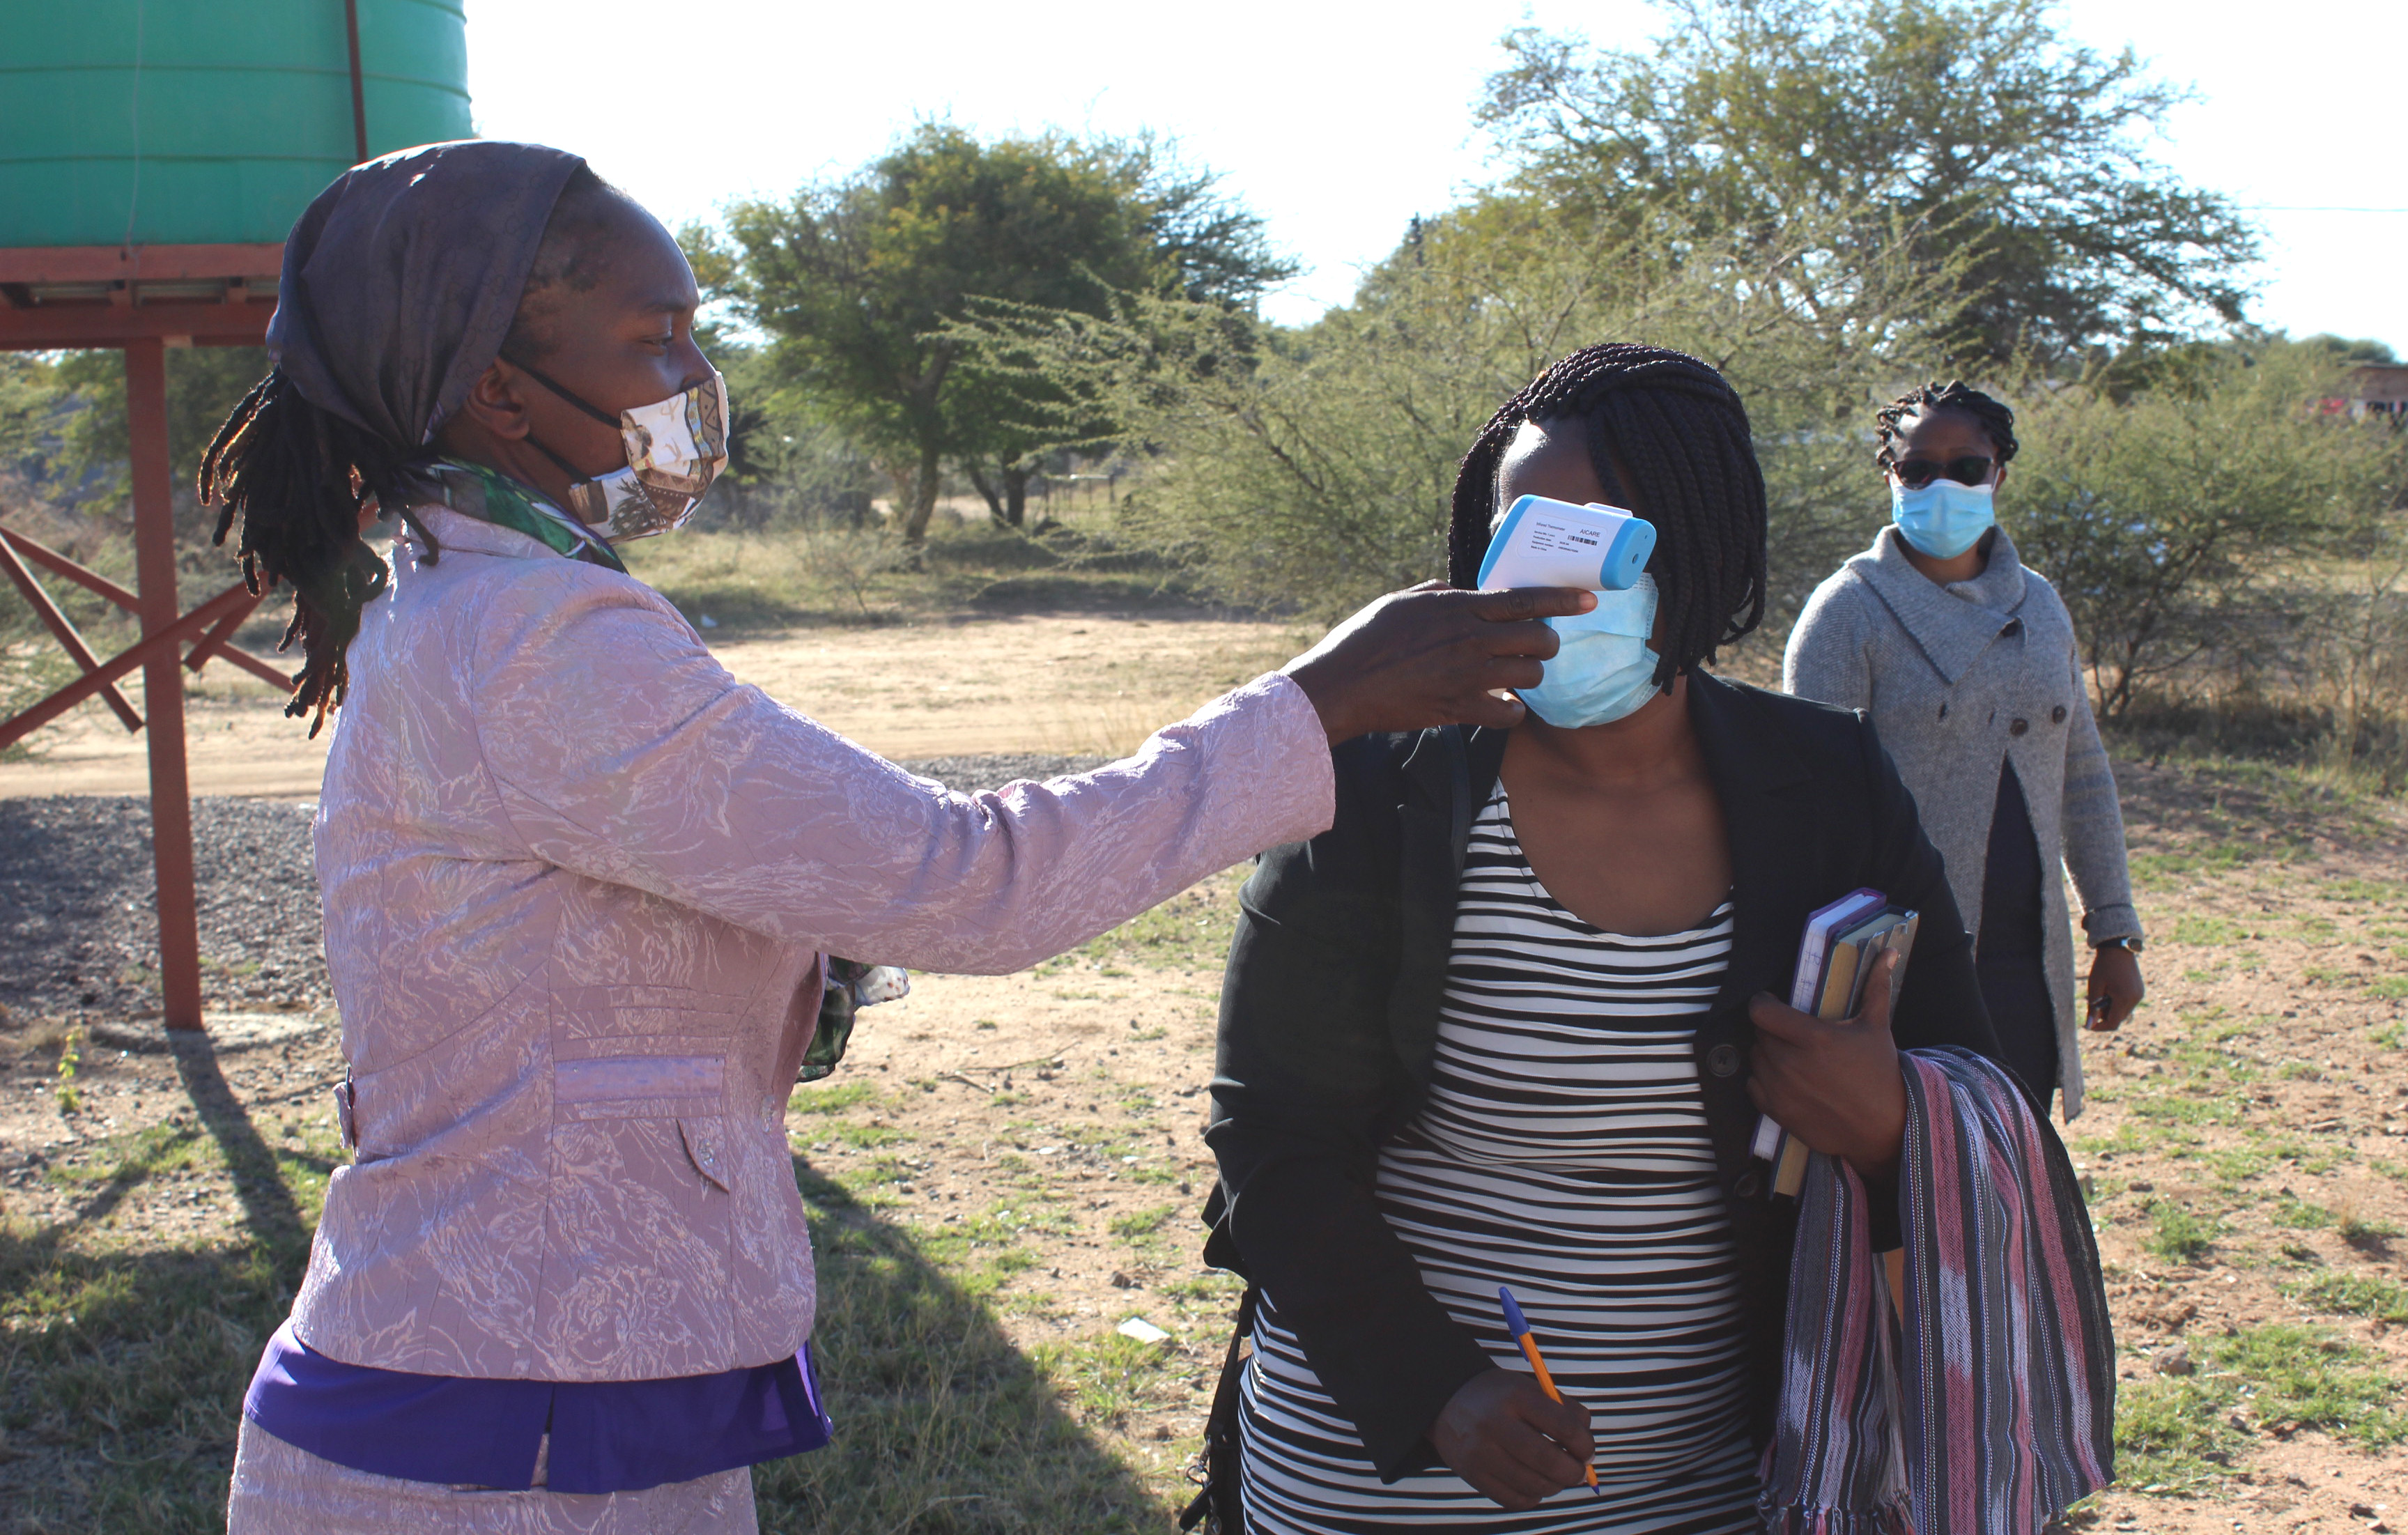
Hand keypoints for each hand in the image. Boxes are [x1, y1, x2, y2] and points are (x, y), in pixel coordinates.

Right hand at [1282, 583, 1595, 743]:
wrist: (1341, 687)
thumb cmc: (1364, 639)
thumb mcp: (1401, 601)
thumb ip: (1438, 594)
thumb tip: (1460, 592)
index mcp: (1457, 608)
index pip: (1524, 599)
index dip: (1562, 599)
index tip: (1589, 599)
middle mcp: (1469, 640)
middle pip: (1538, 639)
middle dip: (1546, 641)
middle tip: (1536, 644)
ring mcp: (1467, 677)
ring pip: (1529, 675)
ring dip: (1529, 674)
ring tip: (1513, 674)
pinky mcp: (1459, 709)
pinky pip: (1509, 713)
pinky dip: (1512, 710)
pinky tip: (1503, 704)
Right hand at [1429, 1367, 1594, 1510]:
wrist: (1447, 1402)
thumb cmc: (1501, 1397)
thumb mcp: (1529, 1388)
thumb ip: (1565, 1410)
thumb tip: (1587, 1447)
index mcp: (1515, 1396)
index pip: (1563, 1426)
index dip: (1585, 1445)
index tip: (1588, 1452)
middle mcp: (1494, 1423)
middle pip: (1548, 1460)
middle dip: (1574, 1472)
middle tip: (1579, 1472)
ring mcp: (1480, 1452)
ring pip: (1534, 1485)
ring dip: (1555, 1486)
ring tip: (1555, 1476)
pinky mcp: (1472, 1475)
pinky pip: (1515, 1500)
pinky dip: (1533, 1496)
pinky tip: (1533, 1483)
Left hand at [1746, 950, 1908, 1180]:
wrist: (1884, 1128)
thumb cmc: (1880, 1073)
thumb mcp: (1877, 1027)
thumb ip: (1875, 986)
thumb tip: (1889, 952)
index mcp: (1813, 1038)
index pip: (1762, 1011)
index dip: (1763, 1002)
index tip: (1773, 1001)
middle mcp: (1791, 1063)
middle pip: (1760, 1033)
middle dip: (1772, 1029)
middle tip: (1792, 1032)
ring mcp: (1781, 1090)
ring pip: (1756, 1058)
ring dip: (1768, 1053)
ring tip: (1791, 1054)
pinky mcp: (1777, 1112)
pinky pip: (1753, 1085)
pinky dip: (1764, 1079)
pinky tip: (1786, 1077)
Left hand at [2085, 944, 2144, 1030]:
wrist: (2118, 948)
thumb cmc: (2103, 966)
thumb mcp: (2094, 987)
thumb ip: (2093, 1008)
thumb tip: (2089, 1025)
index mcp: (2124, 999)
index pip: (2113, 1023)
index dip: (2100, 1027)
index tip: (2089, 1025)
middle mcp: (2135, 999)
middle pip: (2119, 1018)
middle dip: (2105, 1017)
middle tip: (2094, 1005)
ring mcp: (2139, 995)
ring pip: (2124, 1012)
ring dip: (2112, 1010)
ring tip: (2102, 995)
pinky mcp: (2139, 991)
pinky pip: (2128, 1004)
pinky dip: (2118, 1003)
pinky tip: (2110, 992)